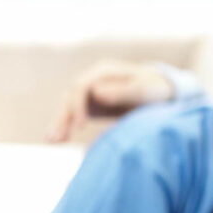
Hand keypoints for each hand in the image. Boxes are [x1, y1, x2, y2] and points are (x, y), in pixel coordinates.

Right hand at [46, 60, 174, 141]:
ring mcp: (90, 93)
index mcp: (103, 72)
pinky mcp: (92, 105)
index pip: (81, 87)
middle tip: (55, 138)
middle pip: (70, 97)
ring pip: (68, 106)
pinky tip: (57, 139)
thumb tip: (97, 93)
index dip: (78, 106)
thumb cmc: (154, 88)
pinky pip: (75, 115)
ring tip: (51, 141)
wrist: (161, 90)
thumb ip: (122, 91)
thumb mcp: (144, 89)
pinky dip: (66, 126)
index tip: (80, 126)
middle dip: (62, 117)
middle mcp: (92, 80)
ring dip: (60, 123)